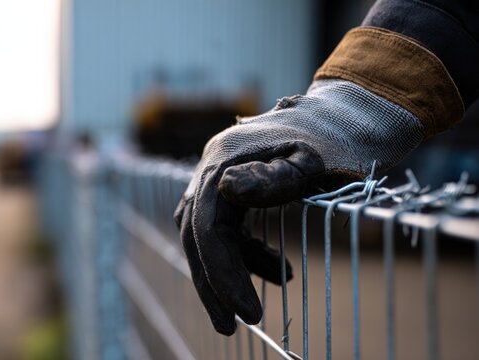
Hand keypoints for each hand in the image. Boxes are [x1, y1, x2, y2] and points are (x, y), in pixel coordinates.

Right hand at [174, 79, 423, 334]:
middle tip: (231, 326)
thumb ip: (272, 177)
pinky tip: (278, 272)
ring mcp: (216, 181)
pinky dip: (246, 255)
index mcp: (222, 163)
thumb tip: (229, 190)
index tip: (248, 312)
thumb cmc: (329, 139)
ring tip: (255, 307)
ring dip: (226, 273)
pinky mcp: (229, 192)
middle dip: (212, 284)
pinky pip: (226, 229)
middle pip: (197, 236)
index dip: (222, 273)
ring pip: (206, 236)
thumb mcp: (309, 159)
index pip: (208, 227)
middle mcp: (208, 173)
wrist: (336, 118)